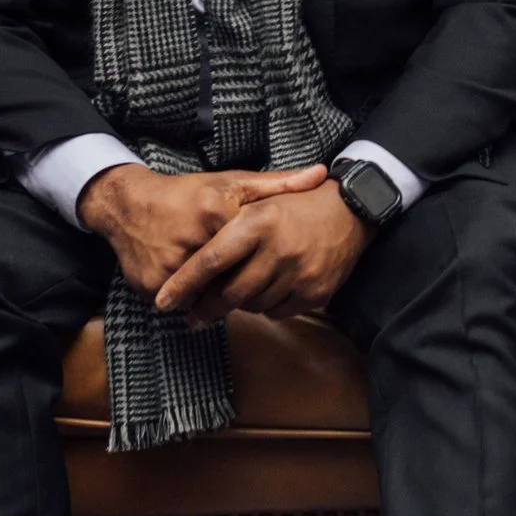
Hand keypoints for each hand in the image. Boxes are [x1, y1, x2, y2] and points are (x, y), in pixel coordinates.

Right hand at [78, 162, 328, 299]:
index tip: (271, 261)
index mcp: (217, 214)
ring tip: (220, 279)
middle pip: (232, 278)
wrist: (129, 204)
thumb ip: (278, 183)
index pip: (254, 251)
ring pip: (208, 295)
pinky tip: (195, 284)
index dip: (262, 259)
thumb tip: (322, 173)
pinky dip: (191, 297)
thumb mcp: (232, 182)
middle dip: (241, 281)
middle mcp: (192, 241)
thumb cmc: (188, 194)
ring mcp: (168, 266)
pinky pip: (182, 302)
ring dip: (215, 292)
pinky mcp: (150, 284)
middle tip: (247, 276)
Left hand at [156, 179, 368, 323]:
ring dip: (239, 304)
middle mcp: (279, 249)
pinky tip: (267, 290)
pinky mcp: (315, 292)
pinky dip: (267, 306)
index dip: (184, 284)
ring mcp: (300, 273)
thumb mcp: (260, 200)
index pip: (211, 260)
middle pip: (230, 292)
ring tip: (236, 293)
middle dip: (206, 307)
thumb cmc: (296, 205)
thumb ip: (225, 225)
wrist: (351, 211)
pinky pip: (278, 311)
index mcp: (259, 221)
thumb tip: (184, 255)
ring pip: (253, 306)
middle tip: (193, 315)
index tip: (163, 302)